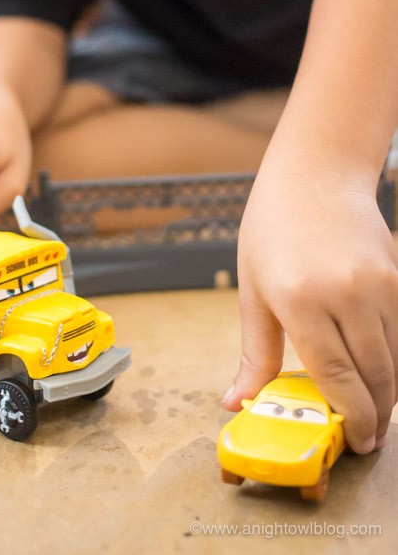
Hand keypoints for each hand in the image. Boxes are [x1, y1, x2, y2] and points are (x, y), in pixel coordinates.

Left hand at [222, 163, 397, 453]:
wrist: (314, 175)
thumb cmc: (272, 229)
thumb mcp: (253, 290)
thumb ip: (254, 353)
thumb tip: (235, 402)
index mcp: (299, 299)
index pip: (335, 376)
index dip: (349, 418)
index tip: (353, 442)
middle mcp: (345, 292)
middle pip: (374, 376)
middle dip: (373, 415)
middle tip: (365, 438)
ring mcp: (379, 283)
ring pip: (395, 359)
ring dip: (388, 391)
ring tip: (372, 408)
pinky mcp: (397, 275)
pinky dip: (395, 358)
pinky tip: (379, 369)